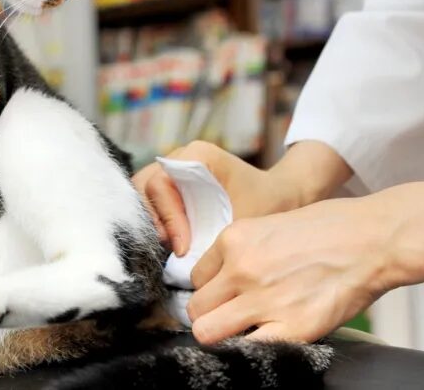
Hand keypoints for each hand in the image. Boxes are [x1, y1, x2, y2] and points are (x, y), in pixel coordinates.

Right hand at [133, 140, 352, 254]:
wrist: (282, 193)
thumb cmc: (267, 203)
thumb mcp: (245, 220)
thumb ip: (216, 238)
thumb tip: (187, 268)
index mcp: (197, 155)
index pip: (161, 184)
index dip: (167, 218)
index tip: (183, 249)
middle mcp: (180, 156)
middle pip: (143, 185)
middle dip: (152, 220)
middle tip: (170, 249)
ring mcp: (173, 168)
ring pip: (141, 192)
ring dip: (149, 221)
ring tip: (167, 248)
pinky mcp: (173, 184)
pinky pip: (150, 199)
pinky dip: (153, 221)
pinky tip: (168, 244)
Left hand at [187, 193, 399, 344]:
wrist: (372, 239)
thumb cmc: (329, 227)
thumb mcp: (271, 223)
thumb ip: (244, 249)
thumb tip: (225, 275)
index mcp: (235, 239)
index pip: (196, 277)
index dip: (210, 289)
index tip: (222, 295)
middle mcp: (241, 269)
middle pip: (196, 308)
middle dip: (209, 314)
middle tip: (228, 316)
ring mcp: (264, 300)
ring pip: (207, 332)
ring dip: (220, 335)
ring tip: (241, 332)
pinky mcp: (292, 328)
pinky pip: (248, 350)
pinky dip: (251, 350)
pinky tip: (266, 339)